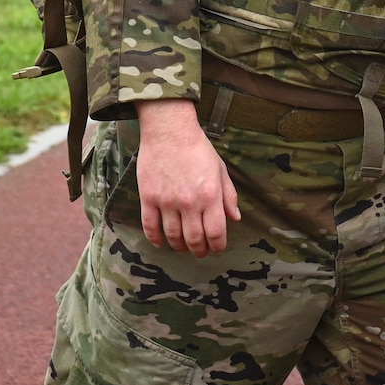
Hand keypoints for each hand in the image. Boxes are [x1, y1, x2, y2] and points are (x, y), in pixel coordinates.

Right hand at [134, 98, 239, 257]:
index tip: (217, 249)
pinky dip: (156, 238)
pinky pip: (150, 227)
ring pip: (172, 236)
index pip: (215, 232)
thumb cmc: (199, 149)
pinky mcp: (148, 198)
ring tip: (183, 248)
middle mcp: (189, 202)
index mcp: (210, 195)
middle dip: (199, 250)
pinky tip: (162, 242)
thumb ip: (228, 195)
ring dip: (179, 247)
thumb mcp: (221, 170)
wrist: (170, 132)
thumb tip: (235, 217)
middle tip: (200, 252)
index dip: (217, 246)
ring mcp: (167, 202)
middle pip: (194, 239)